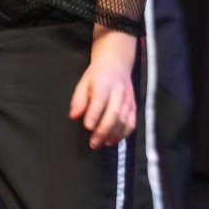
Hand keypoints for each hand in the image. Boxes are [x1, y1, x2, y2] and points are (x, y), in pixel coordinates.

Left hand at [69, 33, 137, 148]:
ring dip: (113, 134)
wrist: (117, 64)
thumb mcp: (83, 82)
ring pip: (124, 119)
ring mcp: (128, 99)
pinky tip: (113, 141)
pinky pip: (132, 122)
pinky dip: (124, 134)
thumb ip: (78, 99)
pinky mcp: (134, 106)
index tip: (87, 127)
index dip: (94, 114)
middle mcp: (118, 91)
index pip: (100, 99)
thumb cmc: (97, 76)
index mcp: (104, 83)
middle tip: (93, 143)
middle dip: (104, 130)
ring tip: (102, 144)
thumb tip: (74, 116)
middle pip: (114, 112)